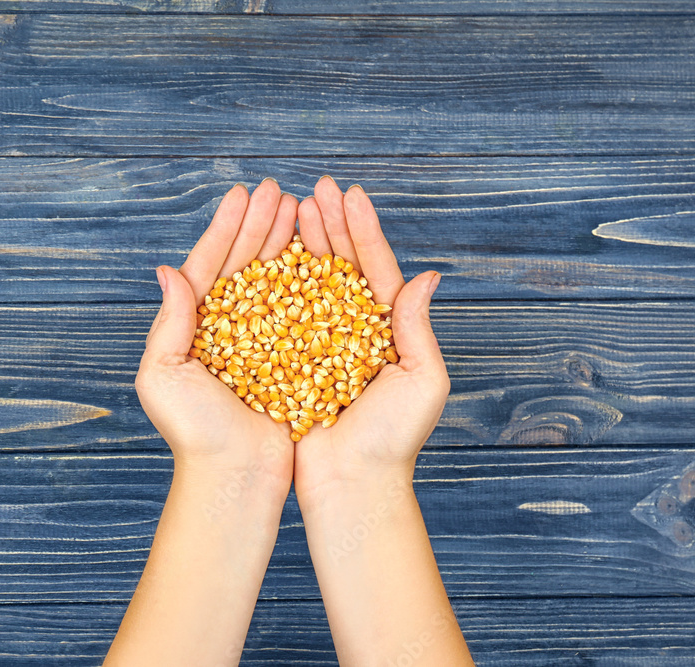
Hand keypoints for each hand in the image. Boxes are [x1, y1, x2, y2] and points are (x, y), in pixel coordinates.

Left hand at [135, 178, 298, 497]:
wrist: (236, 476)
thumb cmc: (193, 433)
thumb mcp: (164, 375)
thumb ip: (168, 322)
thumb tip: (167, 269)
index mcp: (194, 326)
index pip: (210, 264)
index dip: (226, 227)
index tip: (244, 194)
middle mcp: (228, 328)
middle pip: (245, 264)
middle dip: (260, 225)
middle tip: (278, 190)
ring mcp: (261, 341)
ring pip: (275, 280)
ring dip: (285, 243)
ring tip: (301, 209)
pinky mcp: (291, 358)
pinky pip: (301, 311)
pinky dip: (309, 281)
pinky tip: (320, 254)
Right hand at [293, 175, 448, 504]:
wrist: (351, 485)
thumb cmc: (394, 440)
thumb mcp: (422, 382)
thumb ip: (419, 329)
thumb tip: (426, 276)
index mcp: (389, 331)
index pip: (376, 269)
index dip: (363, 230)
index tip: (350, 194)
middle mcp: (354, 331)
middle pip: (341, 266)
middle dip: (330, 225)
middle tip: (316, 188)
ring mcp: (321, 344)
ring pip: (311, 283)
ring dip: (304, 244)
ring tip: (293, 208)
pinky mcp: (291, 361)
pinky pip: (283, 315)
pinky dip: (277, 283)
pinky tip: (268, 255)